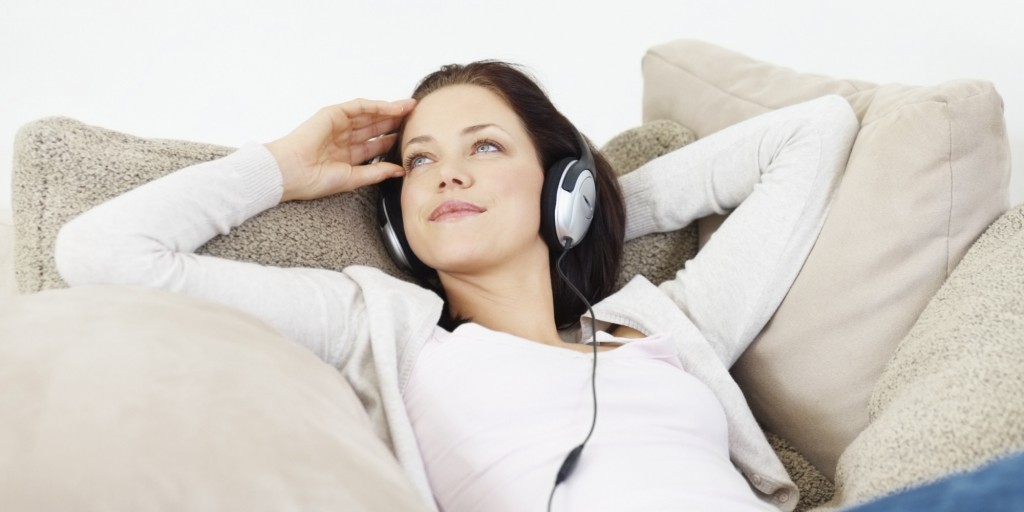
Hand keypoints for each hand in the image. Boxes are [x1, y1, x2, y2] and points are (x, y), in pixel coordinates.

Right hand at [265, 98, 415, 201]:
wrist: (292, 173)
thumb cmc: (315, 180)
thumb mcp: (354, 178)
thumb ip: (377, 173)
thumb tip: (400, 170)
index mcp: (348, 155)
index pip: (376, 144)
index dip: (394, 140)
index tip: (414, 139)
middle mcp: (344, 138)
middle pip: (376, 127)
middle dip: (396, 122)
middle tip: (418, 118)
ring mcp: (338, 124)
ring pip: (370, 115)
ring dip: (391, 111)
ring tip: (411, 108)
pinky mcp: (333, 113)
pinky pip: (359, 107)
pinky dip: (377, 106)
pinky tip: (393, 107)